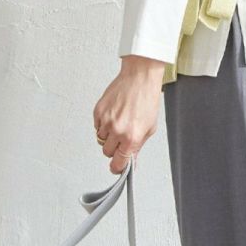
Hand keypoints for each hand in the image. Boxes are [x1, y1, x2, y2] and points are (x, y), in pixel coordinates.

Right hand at [93, 55, 166, 173]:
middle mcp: (117, 131)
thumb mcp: (149, 128)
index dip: (118, 167)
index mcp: (131, 137)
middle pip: (107, 152)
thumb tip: (131, 160)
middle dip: (114, 149)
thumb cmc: (147, 99)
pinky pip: (96, 126)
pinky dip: (103, 124)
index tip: (117, 167)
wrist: (139, 78)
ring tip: (118, 123)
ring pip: (100, 140)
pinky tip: (113, 115)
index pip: (119, 163)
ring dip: (107, 136)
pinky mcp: (98, 111)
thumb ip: (138, 146)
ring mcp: (106, 121)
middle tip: (121, 139)